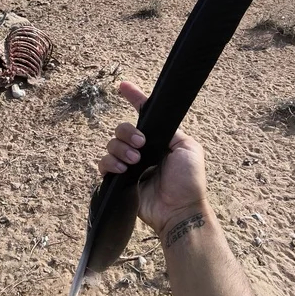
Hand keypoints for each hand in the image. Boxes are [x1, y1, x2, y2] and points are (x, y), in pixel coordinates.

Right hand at [98, 82, 208, 237]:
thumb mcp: (188, 148)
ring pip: (111, 145)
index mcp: (158, 140)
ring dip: (120, 149)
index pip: (144, 115)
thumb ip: (170, 132)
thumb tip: (154, 123)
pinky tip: (123, 169)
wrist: (180, 209)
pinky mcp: (120, 181)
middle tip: (140, 145)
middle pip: (122, 129)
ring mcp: (130, 166)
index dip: (134, 98)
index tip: (122, 86)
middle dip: (127, 133)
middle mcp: (142, 151)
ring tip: (135, 161)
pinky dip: (110, 164)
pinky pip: (105, 166)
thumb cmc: (189, 181)